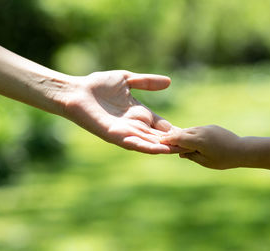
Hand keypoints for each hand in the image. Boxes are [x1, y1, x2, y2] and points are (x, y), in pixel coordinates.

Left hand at [60, 70, 181, 153]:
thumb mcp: (128, 79)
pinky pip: (133, 143)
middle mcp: (134, 125)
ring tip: (179, 151)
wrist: (76, 91)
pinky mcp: (114, 135)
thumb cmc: (98, 84)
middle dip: (172, 141)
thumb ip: (147, 82)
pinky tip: (159, 150)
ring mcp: (125, 132)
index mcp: (139, 113)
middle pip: (157, 136)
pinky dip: (146, 146)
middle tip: (193, 147)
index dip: (174, 130)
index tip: (191, 135)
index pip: (161, 124)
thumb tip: (169, 82)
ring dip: (163, 147)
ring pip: (148, 142)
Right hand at [162, 125, 240, 168]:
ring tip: (173, 139)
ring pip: (189, 130)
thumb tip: (180, 152)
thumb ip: (191, 156)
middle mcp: (200, 131)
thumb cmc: (223, 159)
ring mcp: (206, 128)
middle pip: (182, 132)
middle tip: (161, 139)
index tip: (158, 142)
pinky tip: (187, 138)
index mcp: (198, 141)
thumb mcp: (205, 161)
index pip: (178, 138)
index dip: (167, 140)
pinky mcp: (211, 127)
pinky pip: (197, 129)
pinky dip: (190, 133)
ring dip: (181, 134)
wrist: (242, 150)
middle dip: (172, 136)